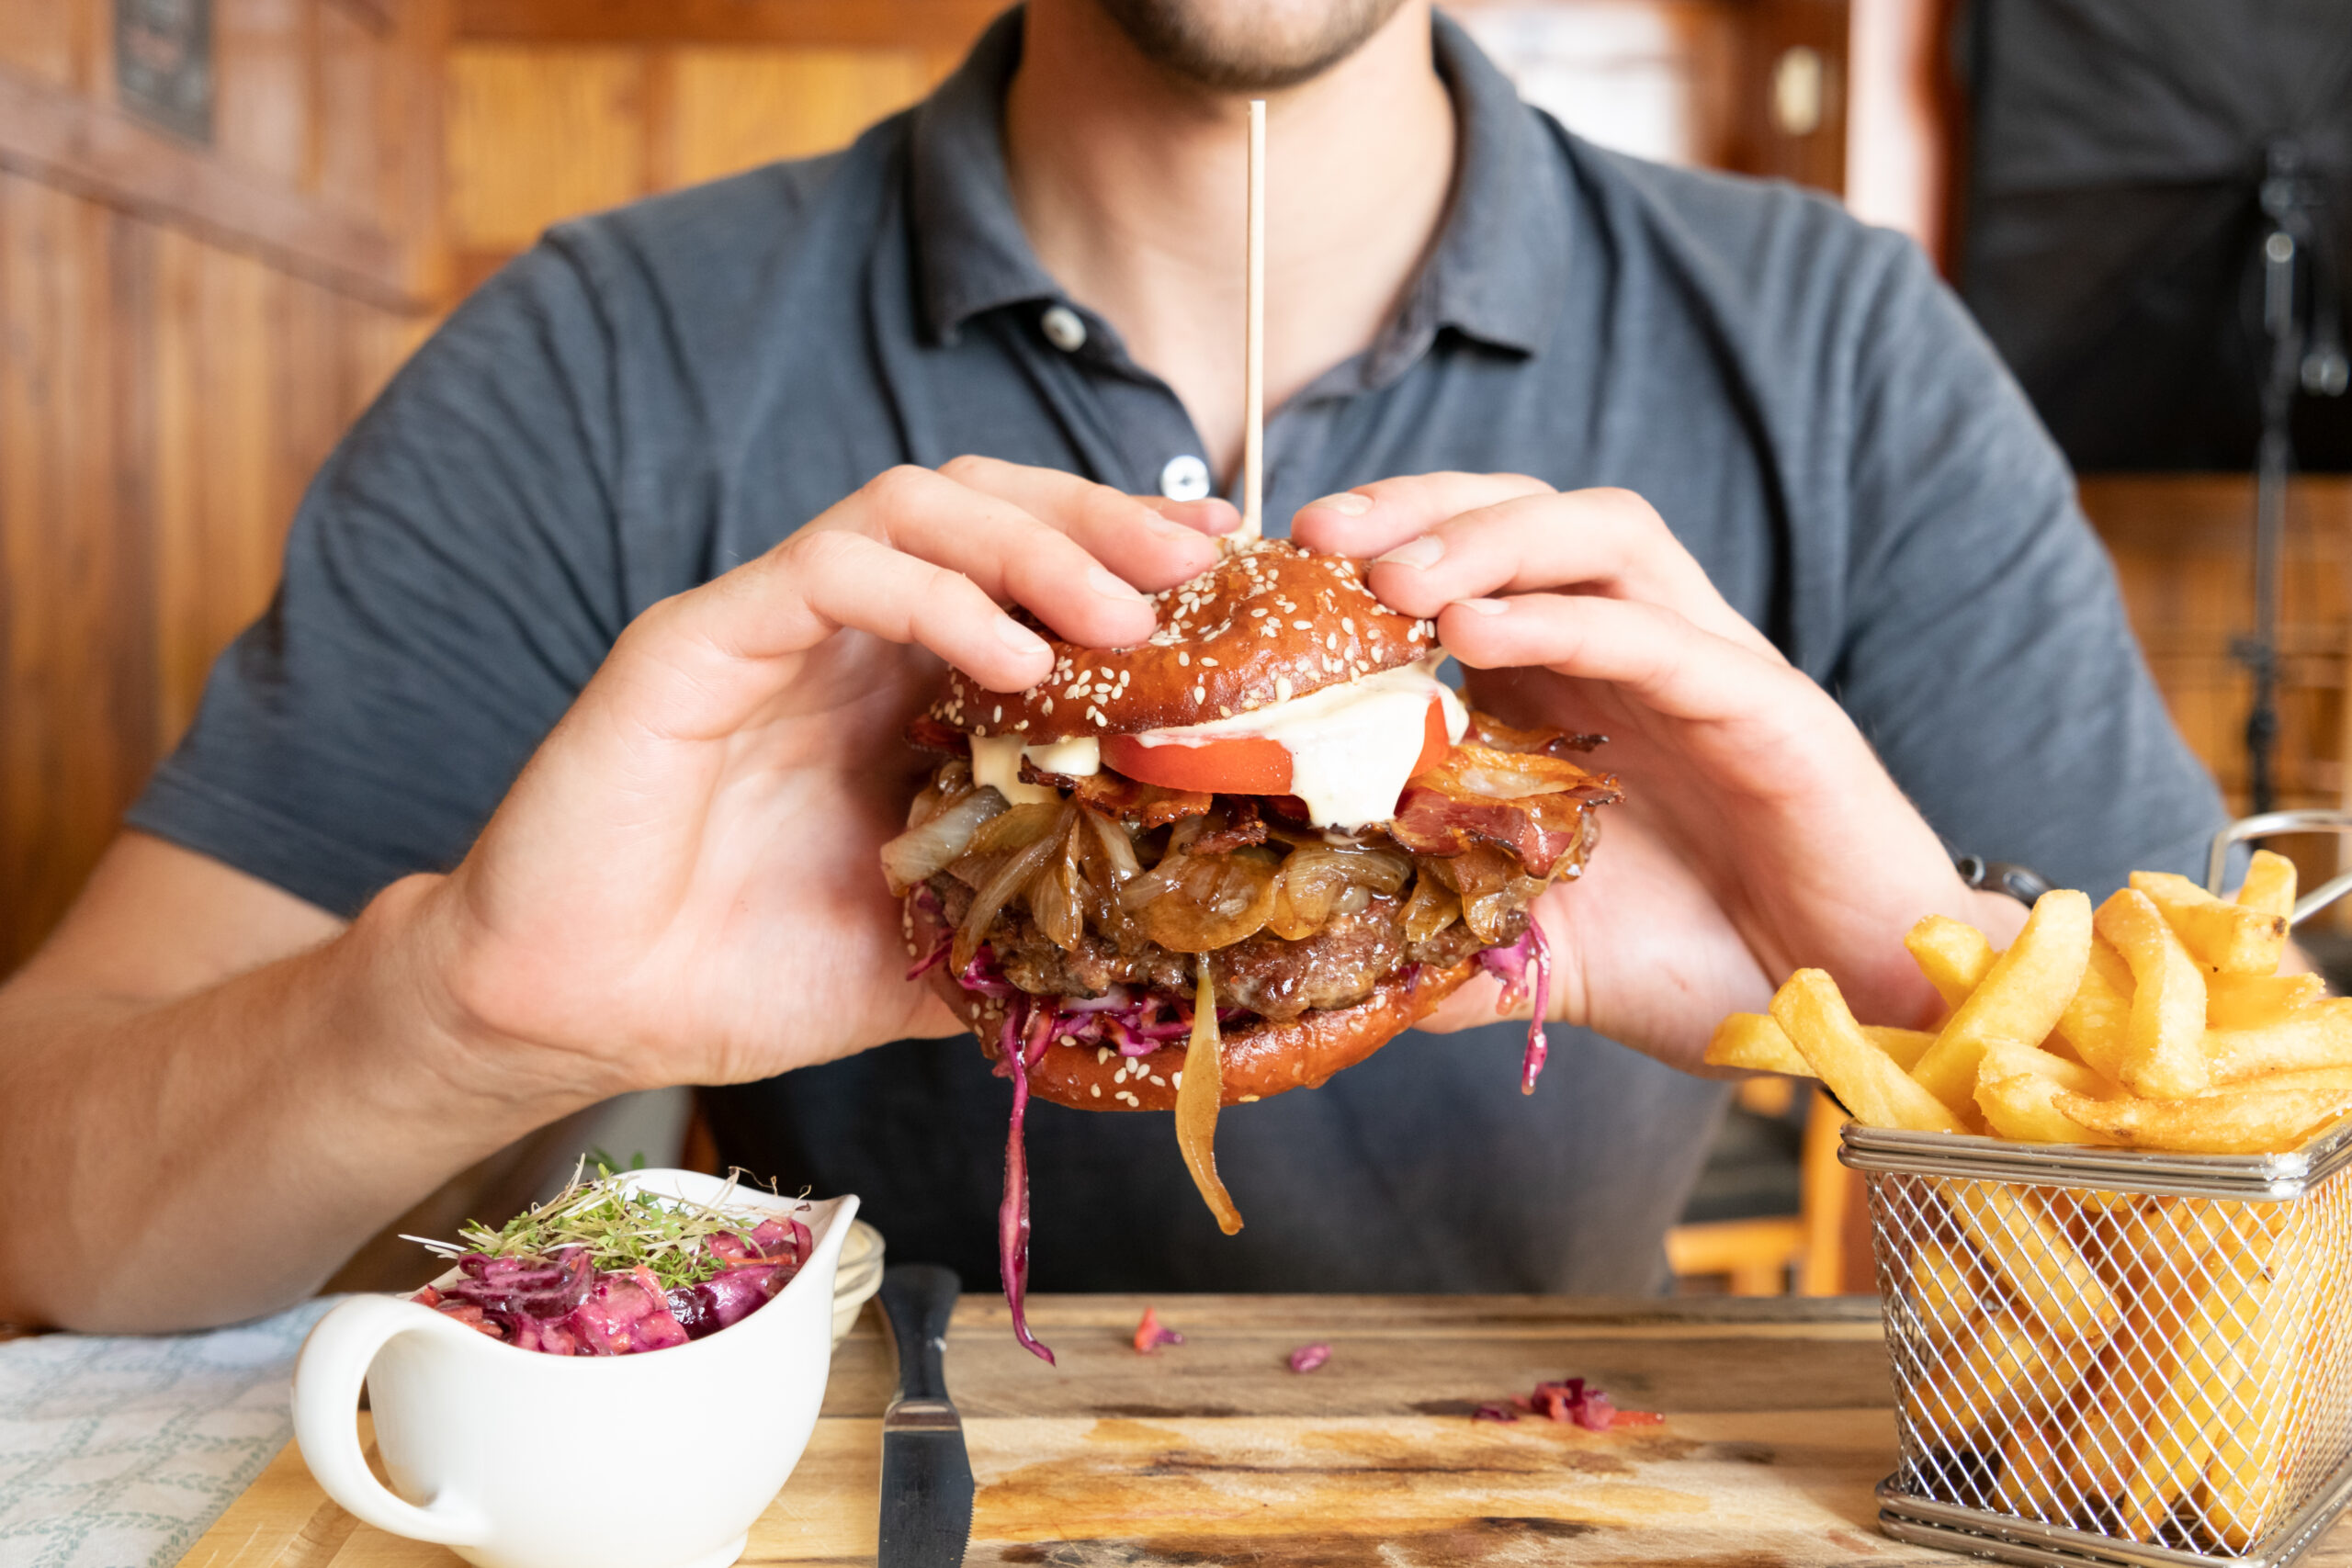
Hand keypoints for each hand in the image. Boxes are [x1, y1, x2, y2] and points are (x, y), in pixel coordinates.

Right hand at [406, 457, 1235, 1101]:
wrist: (580, 1015)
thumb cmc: (741, 973)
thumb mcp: (931, 953)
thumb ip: (1027, 924)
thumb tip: (1162, 949)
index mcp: (897, 683)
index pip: (1025, 565)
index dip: (1125, 556)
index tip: (1226, 579)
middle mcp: (841, 632)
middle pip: (983, 504)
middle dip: (1100, 518)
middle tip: (1195, 565)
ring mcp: (767, 625)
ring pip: (910, 507)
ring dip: (1031, 540)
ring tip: (1118, 612)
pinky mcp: (693, 642)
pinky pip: (824, 570)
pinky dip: (929, 592)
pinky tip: (1008, 657)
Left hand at [1292, 475, 2021, 1070]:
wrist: (1862, 1014)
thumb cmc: (1713, 965)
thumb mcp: (1545, 953)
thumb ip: (1447, 946)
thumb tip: (1334, 970)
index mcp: (1582, 688)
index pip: (1478, 563)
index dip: (1385, 546)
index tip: (1284, 569)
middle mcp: (1641, 653)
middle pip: (1532, 515)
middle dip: (1423, 507)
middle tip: (1320, 535)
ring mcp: (1711, 669)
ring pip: (1605, 537)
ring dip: (1492, 538)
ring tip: (1396, 577)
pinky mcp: (1774, 713)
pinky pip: (1669, 639)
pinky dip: (1572, 620)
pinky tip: (1481, 630)